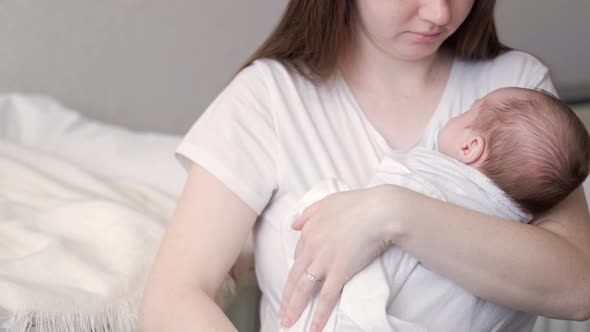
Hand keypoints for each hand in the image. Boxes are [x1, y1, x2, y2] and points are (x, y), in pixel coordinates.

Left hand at [279, 185, 398, 331]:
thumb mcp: (328, 201)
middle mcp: (312, 247)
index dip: (295, 272)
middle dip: (287, 297)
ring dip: (295, 308)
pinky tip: (314, 328)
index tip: (294, 284)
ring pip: (304, 289)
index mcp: (308, 231)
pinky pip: (326, 298)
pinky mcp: (340, 272)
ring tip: (289, 323)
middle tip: (282, 312)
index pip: (298, 256)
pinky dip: (319, 314)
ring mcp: (324, 261)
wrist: (380, 210)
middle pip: (295, 276)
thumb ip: (308, 213)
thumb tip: (294, 224)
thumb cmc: (358, 203)